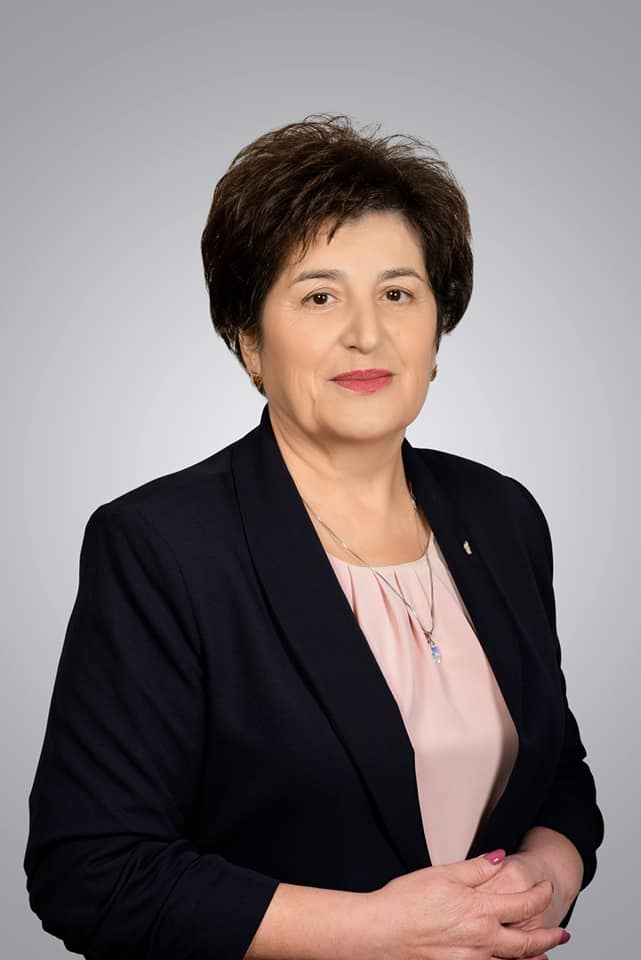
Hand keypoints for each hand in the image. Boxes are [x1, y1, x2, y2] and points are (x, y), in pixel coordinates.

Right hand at [362, 851, 569, 959]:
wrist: (379, 931)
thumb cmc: (406, 900)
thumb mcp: (443, 873)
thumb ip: (476, 868)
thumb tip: (500, 858)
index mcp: (480, 910)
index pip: (524, 904)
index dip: (541, 896)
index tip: (546, 889)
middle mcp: (481, 940)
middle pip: (527, 943)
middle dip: (549, 938)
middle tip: (563, 935)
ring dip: (531, 958)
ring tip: (543, 955)